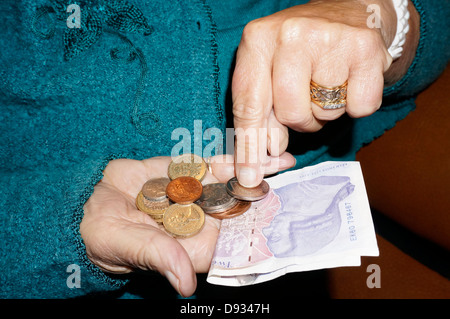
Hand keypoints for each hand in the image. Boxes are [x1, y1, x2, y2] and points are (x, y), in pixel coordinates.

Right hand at [80, 154, 293, 296]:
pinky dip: (233, 158)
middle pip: (241, 214)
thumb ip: (159, 257)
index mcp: (193, 246)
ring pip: (232, 185)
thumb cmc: (107, 235)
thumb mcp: (129, 246)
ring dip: (257, 175)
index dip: (259, 238)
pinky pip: (214, 165)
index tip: (284, 229)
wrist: (92, 203)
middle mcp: (201, 221)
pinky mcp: (187, 173)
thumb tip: (185, 284)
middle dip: (268, 203)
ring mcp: (196, 195)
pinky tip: (253, 150)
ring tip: (286, 164)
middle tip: (298, 191)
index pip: (233, 246)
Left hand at [232, 0, 417, 186]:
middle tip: (306, 97)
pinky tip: (350, 78)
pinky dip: (356, 104)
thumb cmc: (300, 52)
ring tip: (326, 82)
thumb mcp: (269, 72)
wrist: (348, 13)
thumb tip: (260, 162)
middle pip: (290, 114)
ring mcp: (329, 38)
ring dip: (326, 111)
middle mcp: (290, 34)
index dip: (249, 146)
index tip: (249, 177)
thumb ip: (260, 114)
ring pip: (325, 113)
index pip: (249, 104)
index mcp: (257, 40)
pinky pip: (359, 108)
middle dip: (299, 120)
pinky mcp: (366, 48)